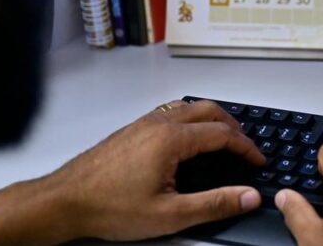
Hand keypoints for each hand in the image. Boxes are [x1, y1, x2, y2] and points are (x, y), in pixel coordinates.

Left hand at [49, 99, 265, 241]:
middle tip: (246, 147)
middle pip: (208, 110)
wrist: (64, 201)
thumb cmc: (109, 208)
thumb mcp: (169, 215)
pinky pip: (170, 112)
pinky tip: (187, 140)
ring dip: (212, 119)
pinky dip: (191, 120)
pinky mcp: (132, 129)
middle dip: (233, 126)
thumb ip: (214, 204)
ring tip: (223, 139)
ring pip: (188, 108)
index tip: (258, 161)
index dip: (246, 147)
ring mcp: (143, 123)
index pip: (222, 134)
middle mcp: (159, 123)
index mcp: (172, 139)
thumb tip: (249, 197)